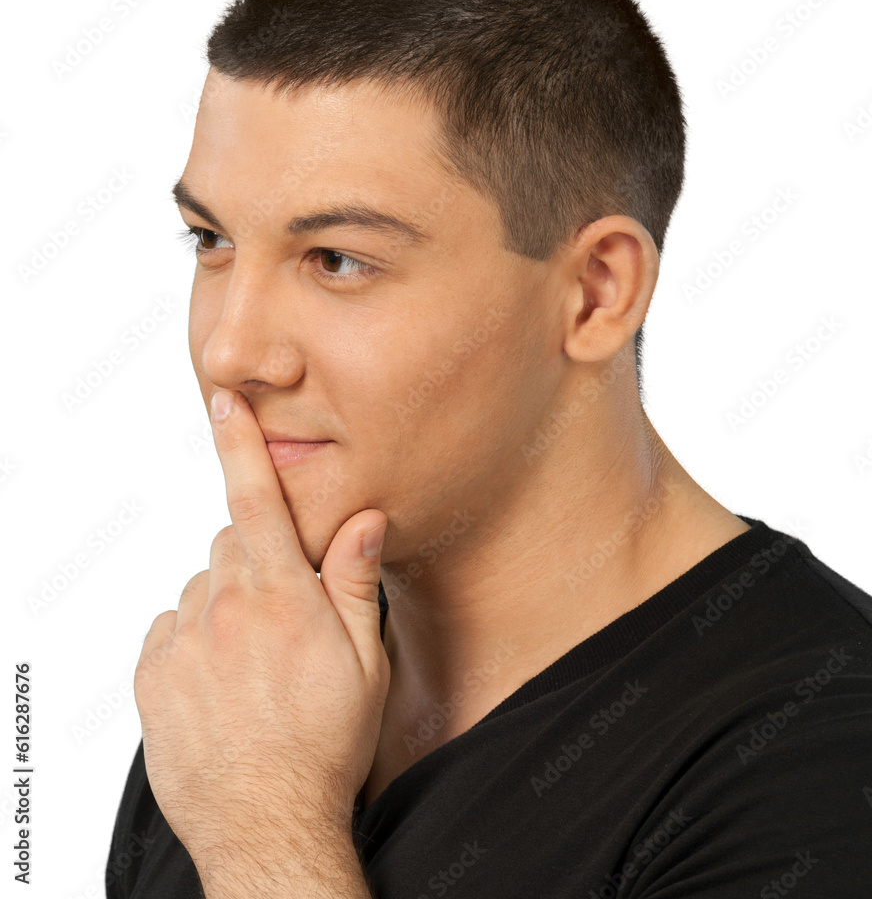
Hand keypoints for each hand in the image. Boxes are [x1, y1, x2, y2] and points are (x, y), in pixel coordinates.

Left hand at [134, 388, 388, 880]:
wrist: (267, 821)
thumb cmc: (327, 741)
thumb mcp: (365, 660)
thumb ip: (357, 580)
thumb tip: (364, 517)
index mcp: (282, 597)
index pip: (256, 502)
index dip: (241, 446)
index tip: (225, 403)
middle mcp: (225, 609)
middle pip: (231, 544)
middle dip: (258, 557)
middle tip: (287, 610)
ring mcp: (183, 643)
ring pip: (202, 587)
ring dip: (227, 601)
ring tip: (255, 658)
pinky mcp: (153, 677)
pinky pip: (171, 629)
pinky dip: (194, 637)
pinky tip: (222, 677)